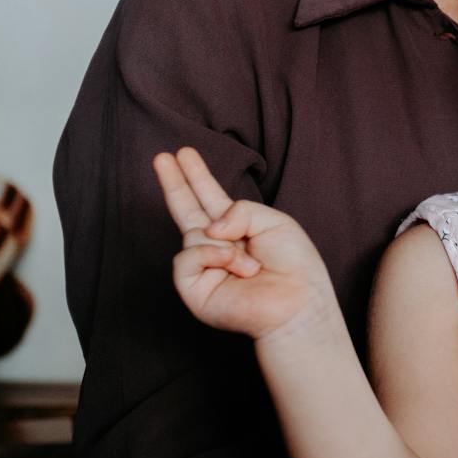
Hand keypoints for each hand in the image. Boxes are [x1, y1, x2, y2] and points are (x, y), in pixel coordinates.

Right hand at [154, 146, 335, 340]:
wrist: (297, 304)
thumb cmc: (293, 266)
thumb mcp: (273, 221)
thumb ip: (240, 210)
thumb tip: (209, 227)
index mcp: (236, 229)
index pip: (210, 198)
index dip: (196, 177)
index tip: (183, 154)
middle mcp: (216, 246)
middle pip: (187, 210)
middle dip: (174, 183)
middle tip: (160, 157)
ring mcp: (203, 267)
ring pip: (194, 234)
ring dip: (225, 244)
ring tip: (250, 265)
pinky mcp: (193, 289)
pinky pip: (187, 258)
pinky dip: (210, 256)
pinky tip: (230, 265)